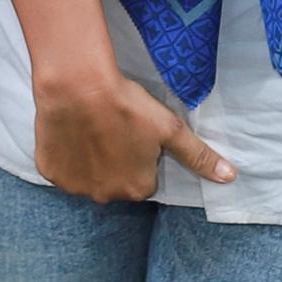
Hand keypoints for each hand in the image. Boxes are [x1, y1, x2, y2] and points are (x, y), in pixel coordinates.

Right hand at [28, 61, 233, 204]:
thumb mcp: (169, 129)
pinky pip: (62, 169)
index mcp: (137, 189)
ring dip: (91, 160)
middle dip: (116, 161)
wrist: (77, 85)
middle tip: (112, 129)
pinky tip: (71, 132)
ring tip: (91, 128)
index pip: (144, 178)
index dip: (140, 154)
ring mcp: (75, 187)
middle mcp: (106, 196)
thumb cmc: (127, 105)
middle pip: (116, 181)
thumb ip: (198, 156)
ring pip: (88, 177)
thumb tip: (230, 178)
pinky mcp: (50, 172)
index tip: (134, 132)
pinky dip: (66, 155)